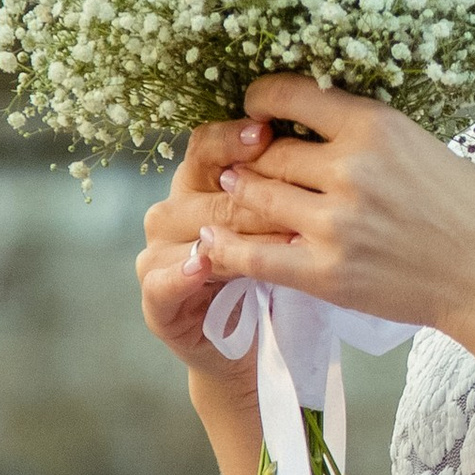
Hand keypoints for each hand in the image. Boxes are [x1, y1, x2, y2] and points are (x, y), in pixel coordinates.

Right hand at [136, 117, 274, 375]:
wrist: (256, 344)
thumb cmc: (276, 270)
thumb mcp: (287, 223)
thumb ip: (286, 185)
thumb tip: (318, 142)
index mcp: (199, 183)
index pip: (207, 145)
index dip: (234, 137)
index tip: (267, 130)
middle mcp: (173, 211)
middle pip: (204, 186)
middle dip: (254, 191)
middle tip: (299, 196)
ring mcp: (158, 255)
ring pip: (190, 232)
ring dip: (234, 234)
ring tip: (279, 239)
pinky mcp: (155, 301)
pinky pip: (161, 281)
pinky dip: (181, 274)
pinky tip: (203, 266)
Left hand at [186, 74, 474, 338]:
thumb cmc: (474, 210)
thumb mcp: (426, 146)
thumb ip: (372, 135)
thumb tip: (324, 122)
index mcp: (376, 125)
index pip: (291, 94)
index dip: (260, 99)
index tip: (254, 107)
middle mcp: (350, 168)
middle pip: (268, 153)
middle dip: (252, 158)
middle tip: (244, 163)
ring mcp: (335, 222)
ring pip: (256, 198)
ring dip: (241, 196)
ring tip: (235, 194)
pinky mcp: (326, 271)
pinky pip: (255, 255)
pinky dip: (225, 248)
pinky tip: (210, 242)